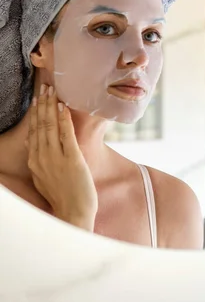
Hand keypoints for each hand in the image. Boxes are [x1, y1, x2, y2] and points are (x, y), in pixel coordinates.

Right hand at [26, 84, 97, 230]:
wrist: (73, 214)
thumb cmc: (63, 198)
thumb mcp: (44, 178)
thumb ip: (39, 161)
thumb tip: (33, 144)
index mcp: (35, 162)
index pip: (33, 132)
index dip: (35, 113)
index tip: (37, 99)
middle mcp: (42, 158)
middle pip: (40, 125)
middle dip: (42, 104)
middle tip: (45, 87)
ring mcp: (56, 158)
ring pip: (50, 127)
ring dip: (51, 107)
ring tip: (53, 92)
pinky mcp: (72, 160)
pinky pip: (65, 136)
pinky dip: (63, 120)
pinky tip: (63, 108)